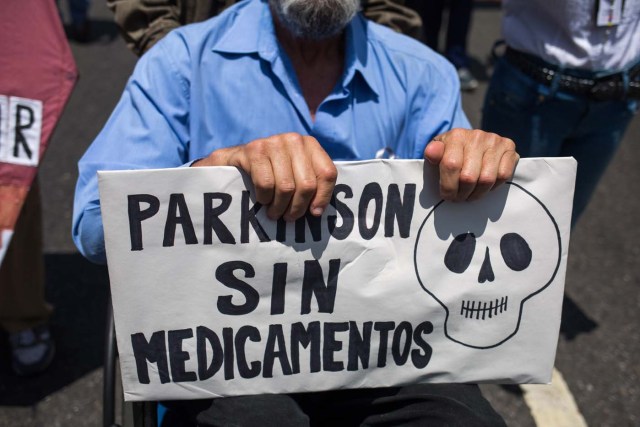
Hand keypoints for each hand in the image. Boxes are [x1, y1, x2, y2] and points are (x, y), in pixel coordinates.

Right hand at [193, 133, 337, 220]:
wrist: (233, 162)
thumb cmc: (271, 174)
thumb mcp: (294, 174)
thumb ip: (310, 184)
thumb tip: (319, 212)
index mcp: (310, 145)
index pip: (327, 173)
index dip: (323, 197)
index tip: (314, 213)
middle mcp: (294, 140)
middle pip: (307, 184)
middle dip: (298, 208)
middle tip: (288, 217)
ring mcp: (273, 142)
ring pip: (286, 187)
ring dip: (279, 207)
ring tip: (274, 213)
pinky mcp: (253, 150)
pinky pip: (266, 184)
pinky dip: (264, 198)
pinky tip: (262, 199)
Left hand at [424, 128, 518, 201]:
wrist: (470, 142)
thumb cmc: (450, 152)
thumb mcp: (436, 152)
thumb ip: (432, 154)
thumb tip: (432, 152)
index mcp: (457, 135)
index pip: (451, 165)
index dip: (448, 186)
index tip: (446, 196)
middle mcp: (477, 136)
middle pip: (469, 177)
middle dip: (462, 194)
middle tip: (458, 198)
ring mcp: (495, 141)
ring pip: (487, 179)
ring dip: (477, 194)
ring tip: (470, 195)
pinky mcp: (510, 148)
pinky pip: (503, 176)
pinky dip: (493, 187)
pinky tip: (484, 186)